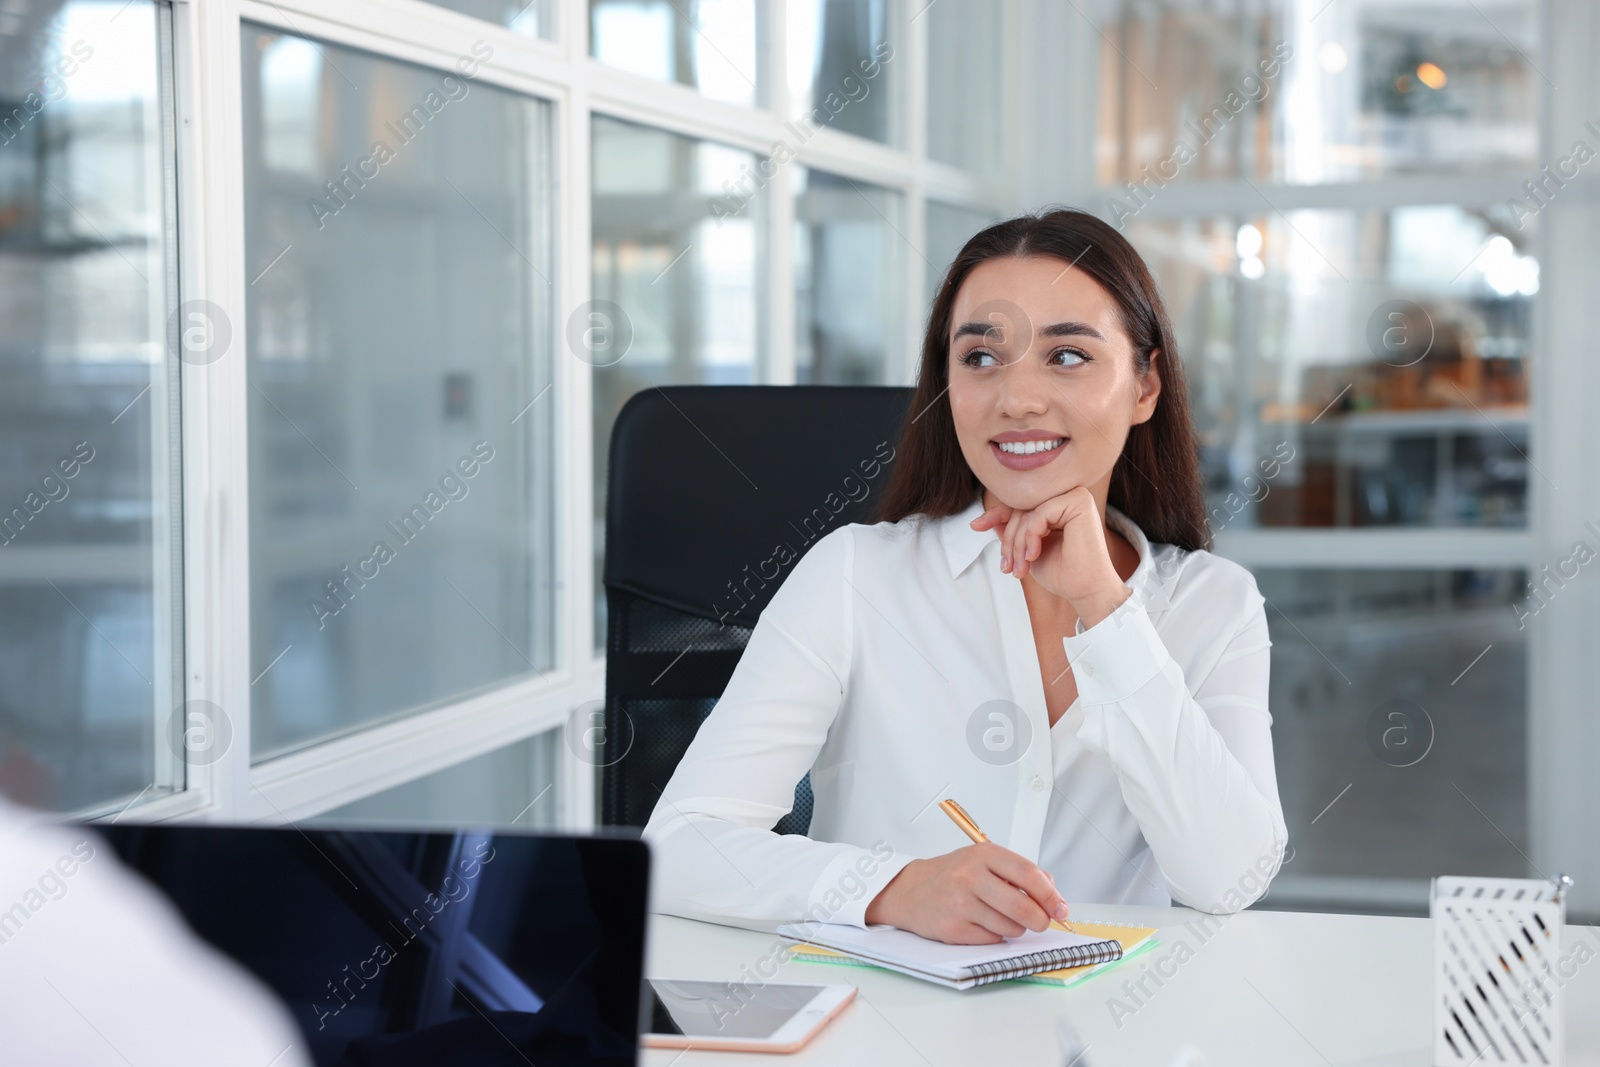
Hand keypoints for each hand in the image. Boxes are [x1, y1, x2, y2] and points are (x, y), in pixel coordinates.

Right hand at [863, 843, 1069, 944]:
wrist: (911, 890)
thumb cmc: (954, 875)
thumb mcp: (986, 861)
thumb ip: (1021, 874)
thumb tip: (1055, 898)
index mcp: (984, 854)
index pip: (1029, 874)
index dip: (1051, 895)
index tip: (1061, 908)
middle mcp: (970, 876)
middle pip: (1023, 906)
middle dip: (1040, 920)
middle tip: (1041, 922)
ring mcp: (959, 903)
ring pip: (1010, 927)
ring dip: (1016, 928)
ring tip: (1002, 917)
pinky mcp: (952, 929)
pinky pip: (992, 939)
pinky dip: (996, 935)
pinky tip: (982, 924)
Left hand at [970, 486, 1129, 625]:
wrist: (1086, 591)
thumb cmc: (1063, 574)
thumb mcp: (1028, 550)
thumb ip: (1013, 532)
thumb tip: (988, 519)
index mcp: (1060, 507)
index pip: (1021, 505)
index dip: (995, 515)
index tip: (975, 526)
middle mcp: (1068, 496)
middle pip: (1021, 509)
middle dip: (1008, 540)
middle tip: (1007, 567)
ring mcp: (1075, 496)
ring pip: (1027, 512)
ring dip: (1016, 543)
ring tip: (1020, 568)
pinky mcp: (1079, 501)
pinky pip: (1038, 513)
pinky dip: (1030, 536)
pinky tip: (1034, 555)